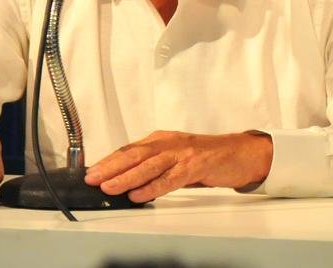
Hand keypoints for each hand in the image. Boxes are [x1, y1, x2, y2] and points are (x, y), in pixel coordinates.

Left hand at [84, 130, 272, 202]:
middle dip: (112, 166)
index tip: (92, 171)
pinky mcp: (196, 165)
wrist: (240, 153)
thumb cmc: (207, 157)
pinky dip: (153, 186)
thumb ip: (154, 167)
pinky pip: (171, 177)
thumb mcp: (175, 158)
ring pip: (150, 164)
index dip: (110, 160)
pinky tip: (140, 194)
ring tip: (110, 187)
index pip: (131, 149)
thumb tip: (126, 181)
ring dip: (128, 176)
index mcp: (163, 140)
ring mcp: (184, 153)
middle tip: (93, 178)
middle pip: (136, 154)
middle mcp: (171, 143)